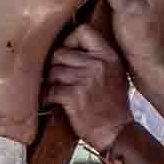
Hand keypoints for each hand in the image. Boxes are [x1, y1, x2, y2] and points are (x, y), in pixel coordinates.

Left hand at [45, 23, 131, 150]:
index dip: (69, 40)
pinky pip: (50, 90)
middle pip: (60, 52)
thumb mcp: (115, 74)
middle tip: (54, 76)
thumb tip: (71, 47)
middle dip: (54, 65)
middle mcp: (98, 65)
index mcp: (109, 57)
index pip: (83, 31)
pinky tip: (50, 101)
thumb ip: (98, 58)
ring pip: (53, 71)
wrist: (116, 132)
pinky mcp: (74, 96)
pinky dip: (47, 97)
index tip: (66, 53)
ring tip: (53, 89)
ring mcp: (86, 80)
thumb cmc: (113, 106)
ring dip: (49, 82)